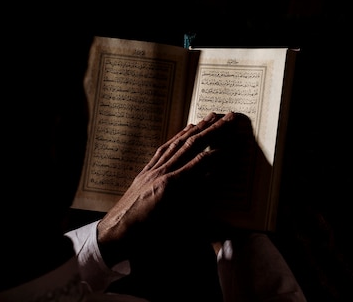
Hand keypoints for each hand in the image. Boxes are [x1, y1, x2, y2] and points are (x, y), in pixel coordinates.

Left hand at [97, 111, 253, 265]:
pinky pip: (163, 149)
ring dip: (197, 128)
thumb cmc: (147, 236)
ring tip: (211, 117)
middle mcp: (162, 172)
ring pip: (178, 143)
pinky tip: (186, 130)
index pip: (202, 162)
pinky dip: (177, 138)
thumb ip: (195, 201)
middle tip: (229, 117)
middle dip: (213, 129)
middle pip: (192, 145)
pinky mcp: (146, 171)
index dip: (221, 150)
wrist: (115, 235)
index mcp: (171, 186)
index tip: (236, 139)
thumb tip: (213, 180)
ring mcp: (153, 170)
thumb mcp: (176, 223)